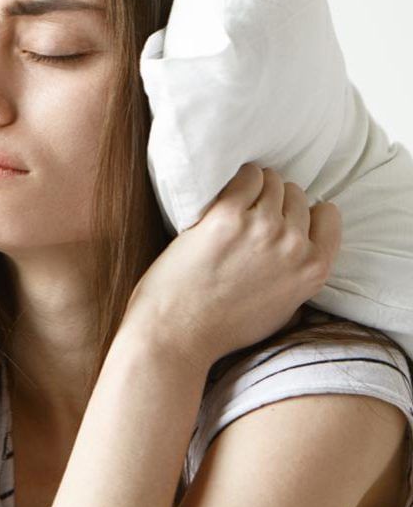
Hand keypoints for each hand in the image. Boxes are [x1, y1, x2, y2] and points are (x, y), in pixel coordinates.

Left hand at [124, 164, 341, 369]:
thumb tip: (303, 242)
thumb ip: (300, 273)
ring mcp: (262, 227)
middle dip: (276, 202)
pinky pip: (246, 176)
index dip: (304, 214)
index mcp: (314, 269)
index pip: (327, 215)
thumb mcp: (284, 308)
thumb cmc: (225, 325)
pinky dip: (238, 180)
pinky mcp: (227, 216)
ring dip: (255, 187)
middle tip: (251, 218)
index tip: (285, 218)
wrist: (179, 331)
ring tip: (236, 207)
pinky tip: (224, 196)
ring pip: (272, 180)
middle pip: (297, 194)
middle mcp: (294, 245)